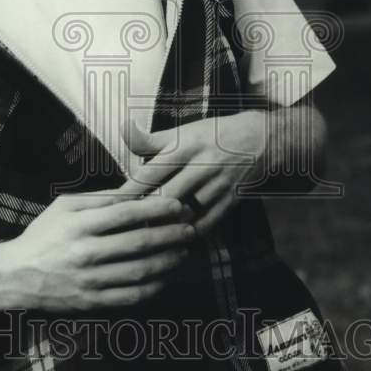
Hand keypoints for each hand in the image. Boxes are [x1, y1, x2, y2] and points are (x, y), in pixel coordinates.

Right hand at [0, 189, 197, 312]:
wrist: (16, 276)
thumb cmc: (43, 235)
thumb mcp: (63, 206)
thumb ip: (98, 199)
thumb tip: (133, 192)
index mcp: (79, 225)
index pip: (127, 214)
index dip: (157, 208)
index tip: (178, 205)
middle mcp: (86, 253)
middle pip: (140, 243)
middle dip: (171, 234)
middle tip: (191, 229)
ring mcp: (91, 281)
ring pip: (141, 271)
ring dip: (169, 261)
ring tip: (184, 252)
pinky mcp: (93, 302)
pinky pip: (132, 296)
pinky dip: (155, 286)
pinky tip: (167, 277)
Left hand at [119, 113, 268, 236]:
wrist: (260, 140)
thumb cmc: (213, 135)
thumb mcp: (182, 132)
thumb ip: (150, 138)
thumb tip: (122, 128)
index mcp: (185, 146)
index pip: (150, 172)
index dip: (128, 190)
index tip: (109, 204)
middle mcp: (201, 166)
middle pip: (167, 196)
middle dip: (144, 214)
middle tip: (122, 228)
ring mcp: (218, 185)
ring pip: (186, 213)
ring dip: (165, 227)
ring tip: (143, 240)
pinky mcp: (231, 200)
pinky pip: (207, 223)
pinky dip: (189, 235)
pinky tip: (174, 242)